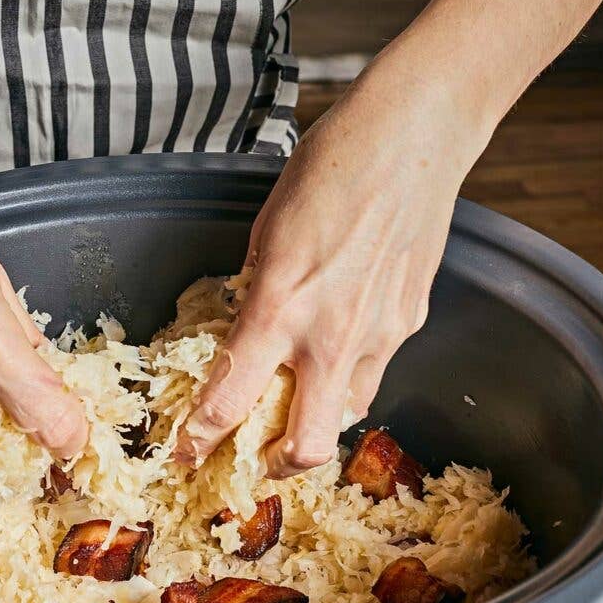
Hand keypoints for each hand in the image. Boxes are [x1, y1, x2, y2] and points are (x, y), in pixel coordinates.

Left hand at [178, 76, 481, 478]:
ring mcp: (379, 334)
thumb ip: (255, 288)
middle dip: (274, 466)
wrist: (413, 136)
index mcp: (280, 307)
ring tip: (301, 402)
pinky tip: (341, 344)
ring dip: (318, 422)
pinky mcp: (410, 323)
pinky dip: (351, 374)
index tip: (189, 450)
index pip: (230, 401)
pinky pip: (375, 370)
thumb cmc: (331, 166)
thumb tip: (245, 322)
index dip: (202, 438)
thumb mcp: (267, 228)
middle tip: (257, 458)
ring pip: (347, 414)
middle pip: (306, 447)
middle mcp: (331, 335)